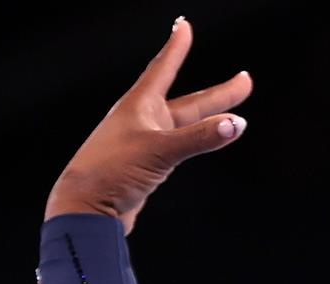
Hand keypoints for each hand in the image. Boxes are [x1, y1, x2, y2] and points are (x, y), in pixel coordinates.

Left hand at [45, 16, 251, 235]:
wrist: (84, 210)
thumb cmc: (110, 173)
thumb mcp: (159, 151)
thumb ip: (199, 138)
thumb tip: (234, 124)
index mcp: (139, 106)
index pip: (163, 68)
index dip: (176, 47)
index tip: (184, 26)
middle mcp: (141, 121)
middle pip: (187, 103)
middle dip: (218, 94)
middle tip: (244, 81)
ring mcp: (142, 145)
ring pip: (185, 127)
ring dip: (208, 120)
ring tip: (232, 115)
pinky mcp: (143, 167)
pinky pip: (177, 148)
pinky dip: (194, 142)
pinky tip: (200, 142)